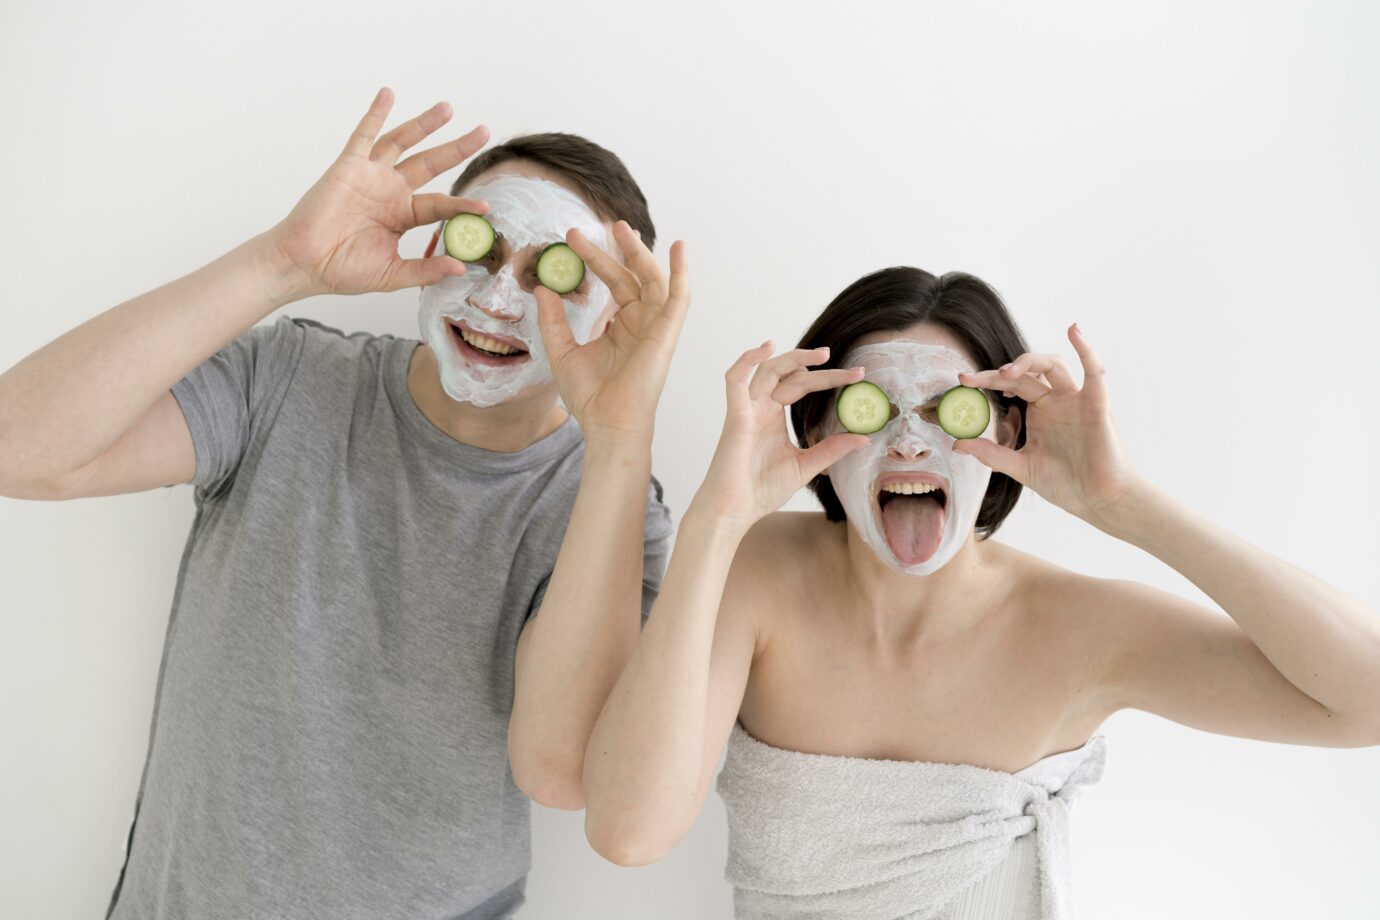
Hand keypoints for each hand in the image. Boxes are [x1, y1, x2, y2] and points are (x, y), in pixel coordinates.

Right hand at [264, 87, 490, 297]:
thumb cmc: (342, 270)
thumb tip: (460, 268)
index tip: (486, 208)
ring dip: (425, 124)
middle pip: (431, 163)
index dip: (462, 205)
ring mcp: (371, 176)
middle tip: (483, 132)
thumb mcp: (393, 274)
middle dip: (457, 148)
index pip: (440, 205)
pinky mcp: (349, 166)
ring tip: (448, 108)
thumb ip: (425, 270)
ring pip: (403, 142)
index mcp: (402, 215)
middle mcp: (390, 191)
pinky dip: (376, 113)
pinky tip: (388, 94)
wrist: (305, 264)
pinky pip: (364, 134)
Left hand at [534, 222, 688, 444]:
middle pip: (632, 276)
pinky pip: (679, 298)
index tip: (571, 240)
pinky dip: (681, 273)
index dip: (596, 259)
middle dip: (616, 250)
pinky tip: (679, 249)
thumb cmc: (590, 397)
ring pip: (653, 280)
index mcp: (622, 327)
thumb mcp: (562, 350)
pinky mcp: (667, 334)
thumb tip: (542, 289)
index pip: (613, 283)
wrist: (606, 423)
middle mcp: (641, 324)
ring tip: (622, 228)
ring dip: (641, 253)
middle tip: (598, 225)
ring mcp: (656, 327)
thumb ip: (553, 321)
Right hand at [690, 343, 870, 533]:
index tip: (858, 377)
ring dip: (794, 358)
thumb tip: (863, 438)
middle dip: (822, 370)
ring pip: (767, 370)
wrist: (736, 511)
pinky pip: (734, 380)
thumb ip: (831, 449)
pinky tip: (767, 347)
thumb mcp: (806, 465)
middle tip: (854, 371)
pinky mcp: (735, 416)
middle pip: (790, 374)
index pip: (802, 385)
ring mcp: (746, 410)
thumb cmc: (761, 490)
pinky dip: (746, 360)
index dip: (829, 379)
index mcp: (773, 417)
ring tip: (823, 355)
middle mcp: (759, 408)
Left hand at [952, 323, 1142, 526]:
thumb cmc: (1066, 484)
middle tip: (971, 379)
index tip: (962, 382)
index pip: (1011, 385)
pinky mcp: (1097, 405)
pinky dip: (1087, 350)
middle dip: (998, 373)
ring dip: (1030, 361)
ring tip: (1006, 373)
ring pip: (1054, 365)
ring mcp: (1076, 400)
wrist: (1098, 501)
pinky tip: (1074, 331)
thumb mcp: (1021, 467)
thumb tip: (957, 443)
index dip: (987, 380)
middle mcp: (1057, 400)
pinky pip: (1094, 372)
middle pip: (1027, 372)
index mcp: (1040, 411)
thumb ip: (991, 454)